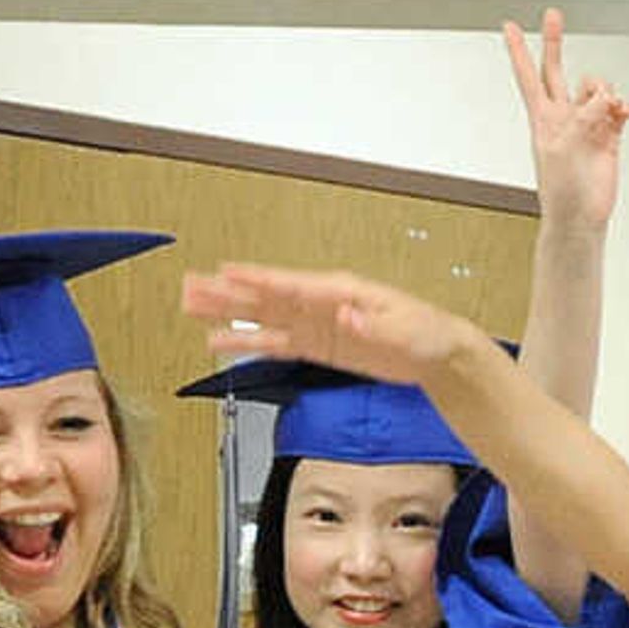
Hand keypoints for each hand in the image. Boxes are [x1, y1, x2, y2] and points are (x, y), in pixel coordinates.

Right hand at [185, 265, 491, 389]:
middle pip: (265, 297)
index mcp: (340, 292)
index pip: (291, 285)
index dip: (258, 280)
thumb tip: (346, 318)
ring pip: (262, 318)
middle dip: (227, 293)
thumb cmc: (427, 334)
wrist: (437, 355)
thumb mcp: (406, 331)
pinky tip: (221, 344)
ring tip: (193, 309)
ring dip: (228, 315)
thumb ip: (374, 326)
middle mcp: (321, 304)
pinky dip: (247, 343)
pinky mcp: (318, 346)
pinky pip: (274, 344)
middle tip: (190, 287)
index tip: (227, 272)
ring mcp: (316, 325)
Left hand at [505, 10, 628, 232]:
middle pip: (556, 69)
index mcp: (543, 118)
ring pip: (595, 88)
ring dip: (603, 91)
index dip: (519, 51)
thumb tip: (601, 100)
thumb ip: (580, 119)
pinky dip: (622, 106)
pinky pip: (617, 109)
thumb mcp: (561, 150)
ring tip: (608, 108)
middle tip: (553, 17)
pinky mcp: (608, 136)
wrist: (581, 217)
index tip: (510, 26)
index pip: (528, 76)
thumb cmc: (561, 192)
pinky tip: (623, 113)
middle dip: (554, 42)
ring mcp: (586, 125)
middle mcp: (563, 116)